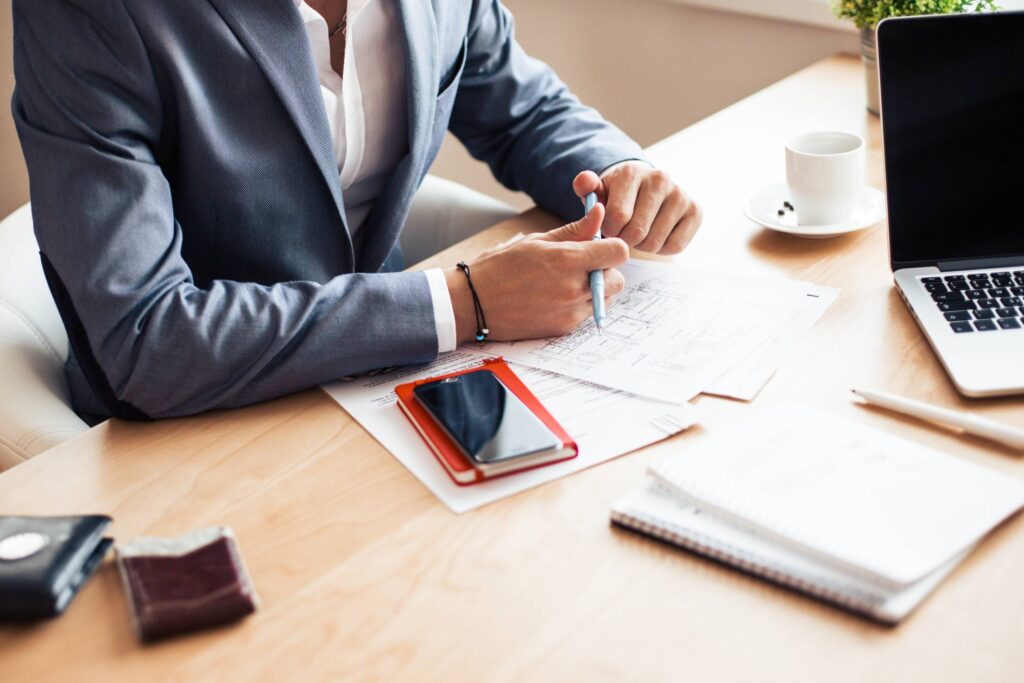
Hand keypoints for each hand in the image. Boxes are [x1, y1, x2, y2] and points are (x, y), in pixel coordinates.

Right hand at [444, 204, 627, 342]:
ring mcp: (570, 312)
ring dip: (595, 290)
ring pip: (605, 300)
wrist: (472, 304)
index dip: (612, 246)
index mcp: (568, 260)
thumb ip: (574, 230)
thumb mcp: (536, 241)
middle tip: (582, 265)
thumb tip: (599, 213)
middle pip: (618, 280)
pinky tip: (554, 297)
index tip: (600, 246)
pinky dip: (579, 305)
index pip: (619, 252)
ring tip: (566, 282)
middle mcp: (574, 289)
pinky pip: (586, 314)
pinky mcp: (563, 329)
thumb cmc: (499, 267)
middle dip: (605, 270)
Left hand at [573, 162, 701, 254]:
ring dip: (643, 245)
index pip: (617, 217)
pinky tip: (656, 234)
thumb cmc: (617, 195)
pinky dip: (662, 248)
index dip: (609, 230)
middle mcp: (660, 179)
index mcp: (632, 173)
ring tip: (640, 232)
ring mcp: (681, 194)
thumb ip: (585, 186)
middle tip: (624, 232)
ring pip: (654, 242)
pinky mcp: (696, 211)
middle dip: (625, 239)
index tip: (610, 225)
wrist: (645, 188)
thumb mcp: (597, 190)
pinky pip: (675, 246)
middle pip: (636, 232)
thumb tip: (585, 180)